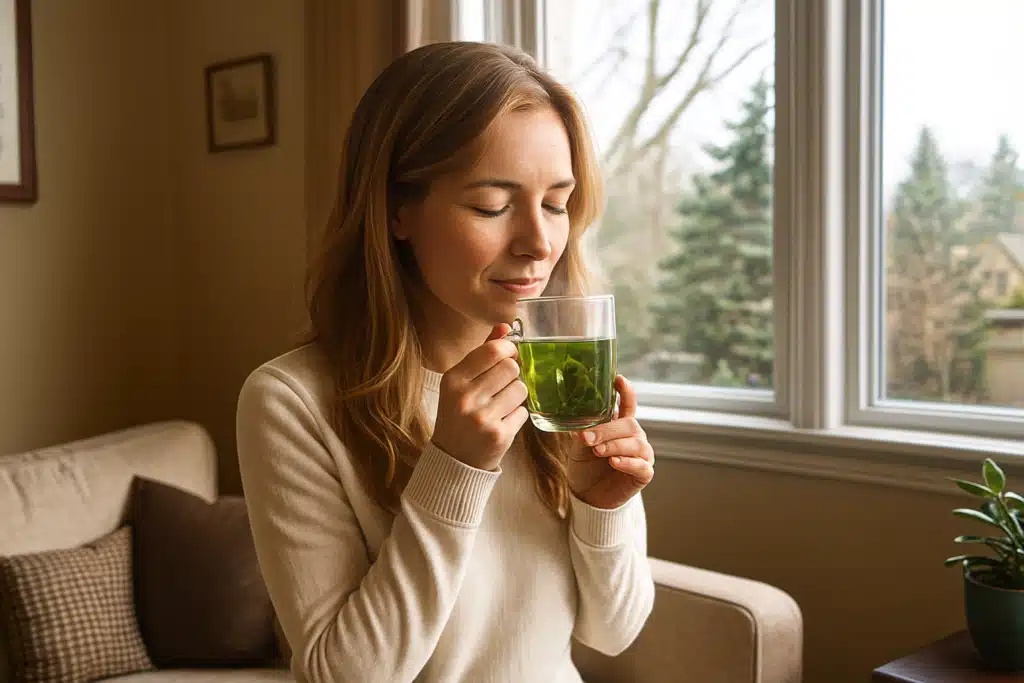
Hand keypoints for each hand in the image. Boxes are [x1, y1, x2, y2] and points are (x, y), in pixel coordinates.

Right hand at [430, 323, 529, 470]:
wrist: (454, 458)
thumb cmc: (459, 414)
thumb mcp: (462, 382)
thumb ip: (483, 353)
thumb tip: (505, 326)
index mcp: (453, 379)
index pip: (493, 351)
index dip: (508, 350)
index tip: (508, 356)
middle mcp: (465, 397)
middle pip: (511, 368)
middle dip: (512, 375)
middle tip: (501, 387)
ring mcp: (482, 418)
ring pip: (520, 389)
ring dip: (516, 396)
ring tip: (500, 407)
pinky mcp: (499, 436)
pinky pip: (523, 412)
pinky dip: (516, 416)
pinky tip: (501, 423)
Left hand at [567, 375, 654, 509]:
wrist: (589, 495)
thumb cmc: (586, 466)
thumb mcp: (580, 446)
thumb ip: (583, 432)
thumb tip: (578, 424)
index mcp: (620, 425)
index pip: (628, 404)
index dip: (626, 391)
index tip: (618, 379)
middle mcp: (634, 437)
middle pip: (629, 425)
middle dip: (607, 430)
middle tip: (588, 438)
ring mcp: (642, 455)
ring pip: (635, 443)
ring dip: (615, 446)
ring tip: (598, 451)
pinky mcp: (644, 474)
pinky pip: (641, 465)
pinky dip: (627, 462)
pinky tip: (614, 462)